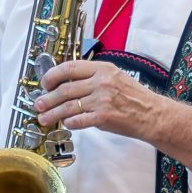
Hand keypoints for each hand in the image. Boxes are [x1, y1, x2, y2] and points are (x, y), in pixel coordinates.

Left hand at [35, 59, 164, 140]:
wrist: (153, 114)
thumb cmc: (135, 97)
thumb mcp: (115, 77)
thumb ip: (93, 77)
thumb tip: (68, 83)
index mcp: (102, 69)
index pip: (69, 68)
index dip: (52, 76)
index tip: (45, 84)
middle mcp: (101, 82)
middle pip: (65, 89)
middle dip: (47, 98)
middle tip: (38, 104)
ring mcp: (102, 100)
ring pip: (68, 106)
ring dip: (53, 113)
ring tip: (43, 118)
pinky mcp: (104, 117)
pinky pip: (79, 120)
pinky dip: (70, 123)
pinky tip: (65, 124)